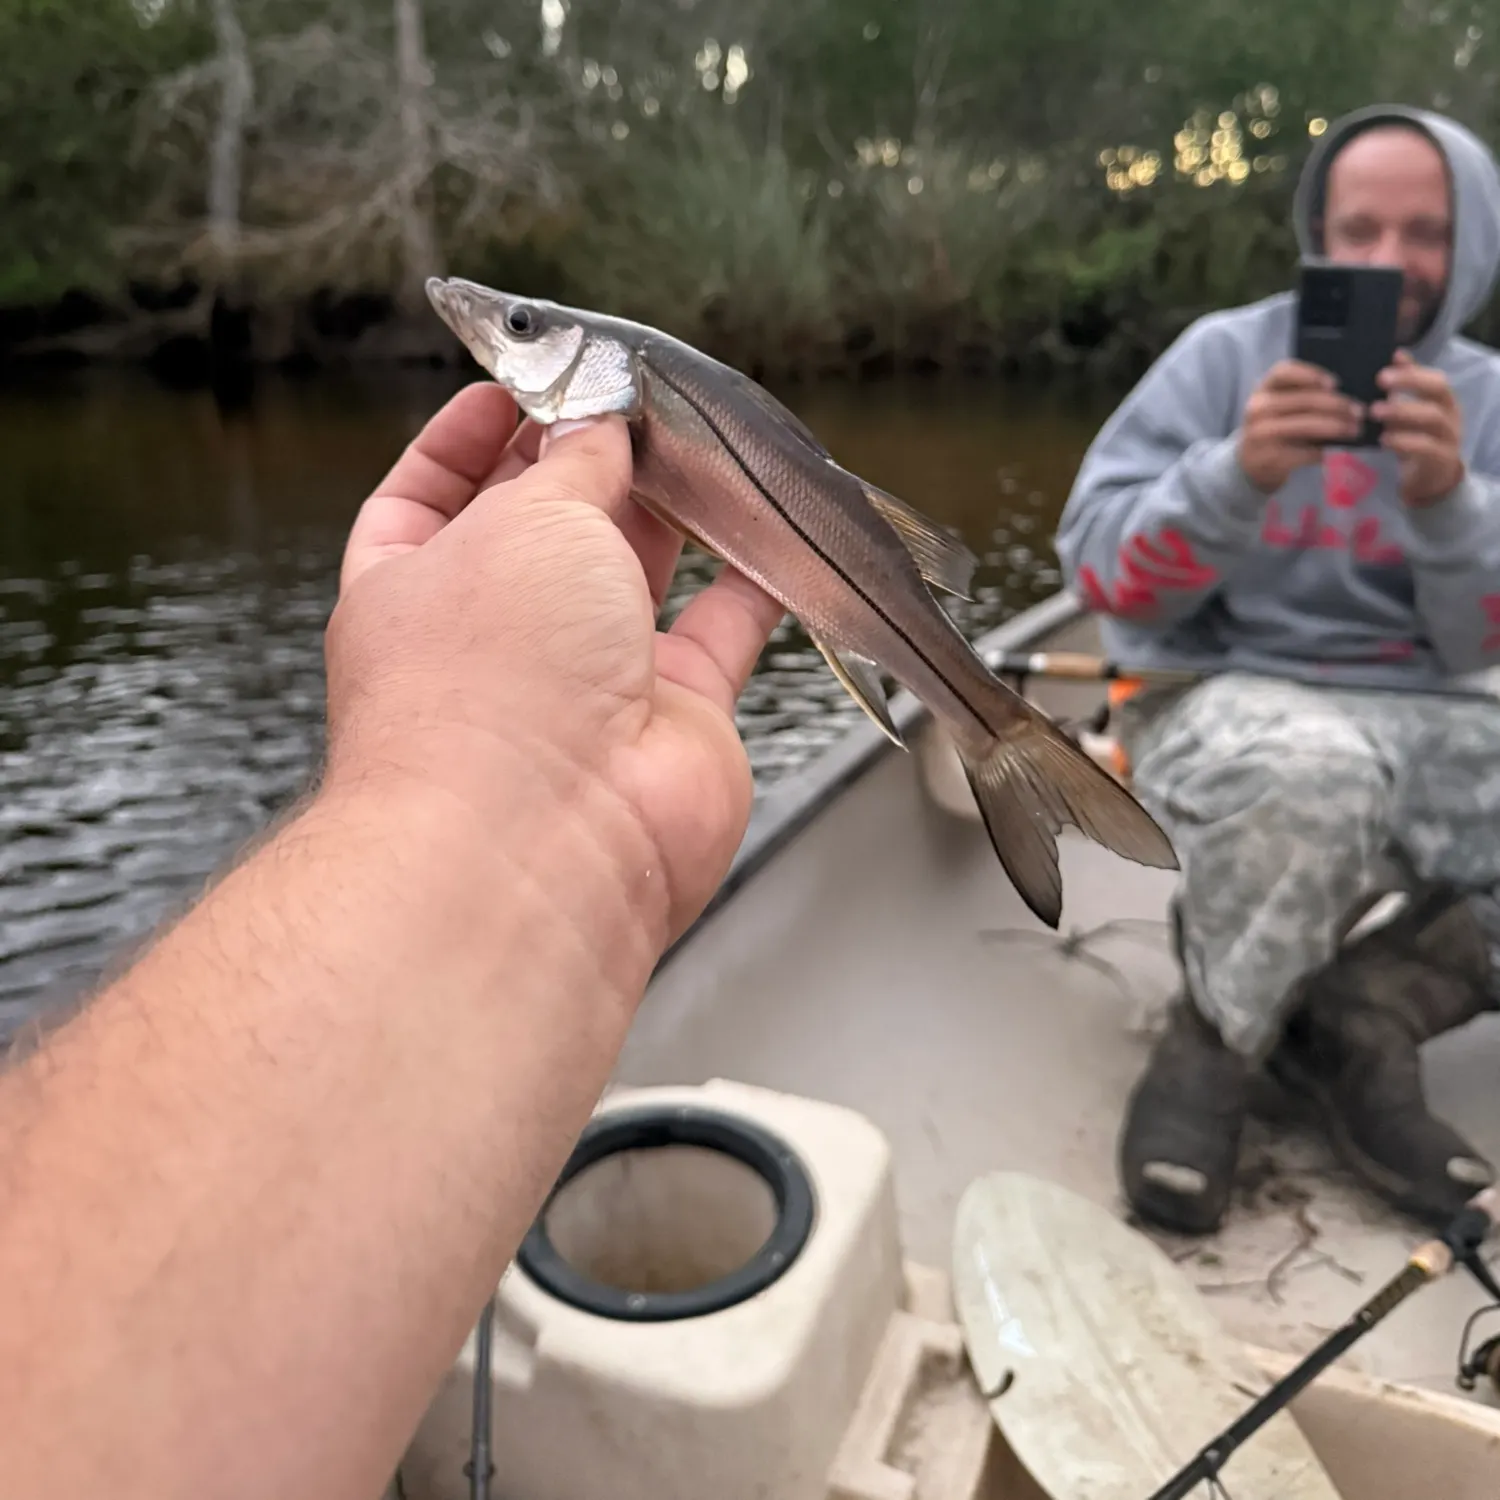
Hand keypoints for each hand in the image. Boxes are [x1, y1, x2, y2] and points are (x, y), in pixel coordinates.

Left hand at [329, 382, 785, 947]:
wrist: (548, 838)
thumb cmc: (492, 676)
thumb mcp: (525, 519)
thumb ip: (574, 461)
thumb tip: (599, 424)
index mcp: (416, 587)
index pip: (431, 494)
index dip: (472, 435)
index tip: (520, 385)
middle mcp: (499, 636)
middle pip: (547, 527)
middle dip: (589, 460)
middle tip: (638, 400)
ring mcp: (587, 682)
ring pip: (638, 575)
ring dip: (671, 511)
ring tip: (704, 443)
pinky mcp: (674, 718)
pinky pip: (721, 632)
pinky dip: (750, 582)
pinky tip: (769, 529)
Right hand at [1237, 359, 1363, 492]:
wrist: (1248, 463)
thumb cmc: (1274, 426)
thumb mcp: (1279, 405)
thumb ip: (1302, 395)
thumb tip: (1346, 394)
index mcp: (1263, 388)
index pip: (1284, 372)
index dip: (1311, 374)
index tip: (1335, 384)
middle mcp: (1258, 409)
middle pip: (1305, 400)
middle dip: (1338, 405)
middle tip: (1359, 411)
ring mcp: (1261, 434)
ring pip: (1308, 426)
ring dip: (1337, 428)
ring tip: (1354, 430)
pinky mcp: (1269, 458)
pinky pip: (1305, 452)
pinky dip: (1323, 451)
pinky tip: (1331, 450)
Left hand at [1372, 350, 1465, 505]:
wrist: (1431, 479)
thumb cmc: (1416, 440)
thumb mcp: (1409, 412)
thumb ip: (1404, 387)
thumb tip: (1395, 355)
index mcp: (1443, 400)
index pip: (1434, 377)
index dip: (1412, 370)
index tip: (1385, 367)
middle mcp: (1451, 414)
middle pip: (1438, 391)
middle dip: (1409, 383)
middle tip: (1379, 381)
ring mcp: (1449, 437)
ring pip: (1433, 418)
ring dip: (1402, 412)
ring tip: (1374, 411)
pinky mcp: (1441, 459)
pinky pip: (1426, 447)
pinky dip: (1404, 441)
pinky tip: (1384, 439)